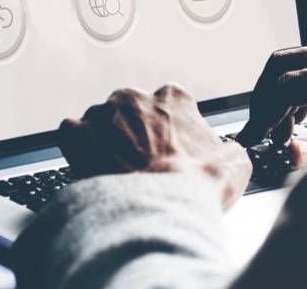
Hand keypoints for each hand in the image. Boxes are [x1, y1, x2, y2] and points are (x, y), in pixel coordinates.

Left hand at [59, 85, 251, 208]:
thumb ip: (227, 149)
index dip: (168, 129)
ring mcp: (102, 113)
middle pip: (130, 112)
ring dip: (104, 142)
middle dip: (132, 134)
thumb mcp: (234, 165)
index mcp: (172, 98)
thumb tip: (228, 154)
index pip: (169, 104)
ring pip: (100, 123)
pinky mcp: (76, 132)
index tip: (167, 149)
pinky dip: (77, 148)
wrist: (157, 208)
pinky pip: (72, 134)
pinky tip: (89, 169)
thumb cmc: (196, 187)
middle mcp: (134, 97)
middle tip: (138, 165)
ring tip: (113, 173)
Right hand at [235, 45, 306, 147]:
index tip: (253, 136)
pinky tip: (298, 119)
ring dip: (277, 95)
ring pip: (292, 63)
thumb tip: (292, 153)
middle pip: (282, 65)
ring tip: (280, 133)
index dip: (264, 112)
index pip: (286, 84)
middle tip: (258, 131)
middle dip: (263, 100)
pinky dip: (294, 90)